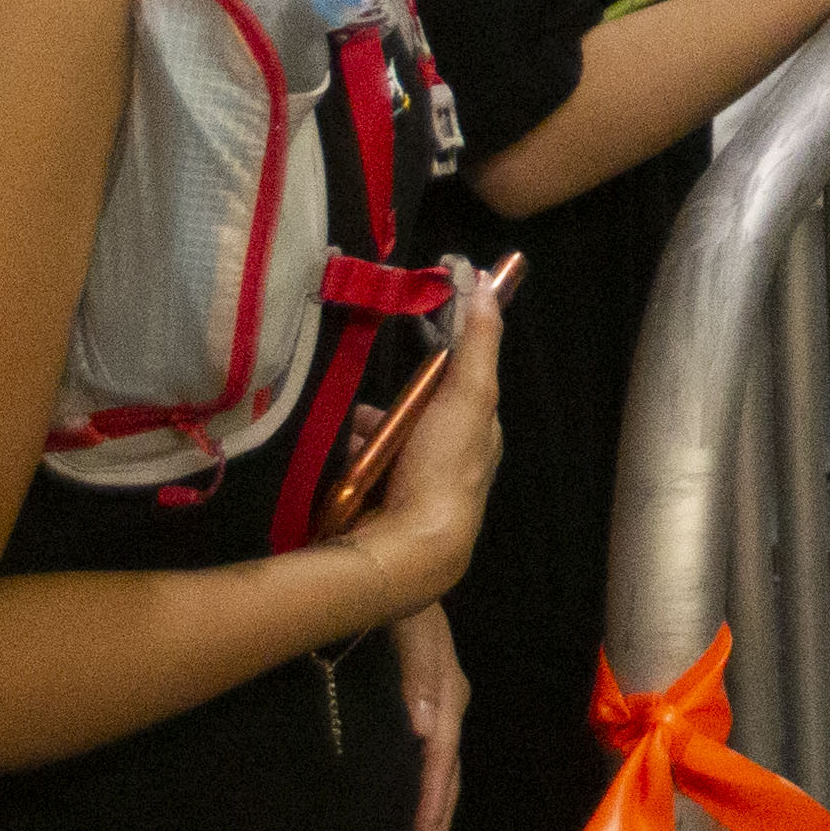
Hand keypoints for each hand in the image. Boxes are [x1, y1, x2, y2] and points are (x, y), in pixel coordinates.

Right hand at [333, 263, 507, 604]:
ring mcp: (418, 486)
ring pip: (387, 442)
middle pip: (418, 414)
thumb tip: (487, 282)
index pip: (461, 384)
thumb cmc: (445, 467)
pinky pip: (364, 470)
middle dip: (392, 406)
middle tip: (370, 405)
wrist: (409, 548)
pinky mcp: (387, 506)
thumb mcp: (469, 394)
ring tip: (353, 438)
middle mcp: (452, 459)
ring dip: (368, 434)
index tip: (415, 335)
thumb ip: (479, 342)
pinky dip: (352, 462)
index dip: (440, 359)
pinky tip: (342, 464)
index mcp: (478, 433)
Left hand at [392, 601, 469, 830]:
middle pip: (448, 781)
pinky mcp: (426, 714)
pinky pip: (432, 768)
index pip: (440, 759)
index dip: (430, 803)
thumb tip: (427, 734)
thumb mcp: (412, 625)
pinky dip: (426, 802)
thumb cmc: (402, 600)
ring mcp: (439, 714)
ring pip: (443, 781)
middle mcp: (449, 709)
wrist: (397, 574)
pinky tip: (414, 827)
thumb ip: (420, 673)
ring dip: (432, 826)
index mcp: (448, 693)